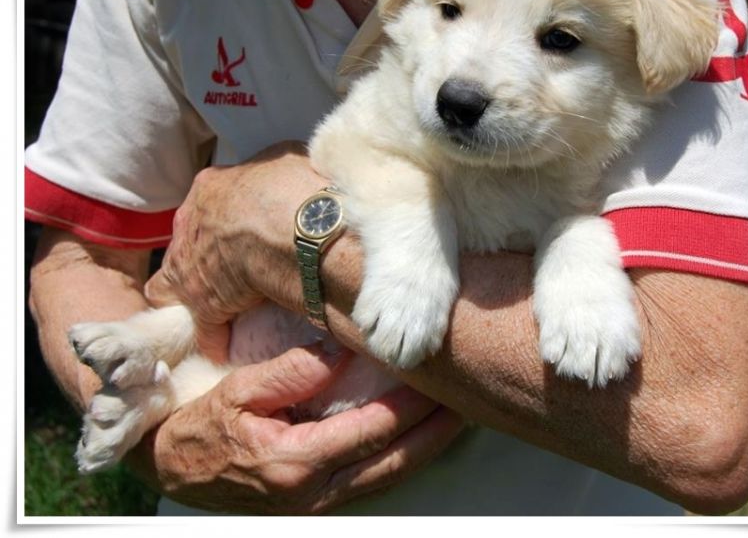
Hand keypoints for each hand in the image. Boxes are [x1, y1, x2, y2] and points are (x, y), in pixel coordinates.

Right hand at [128, 344, 463, 513]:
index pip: (371, 429)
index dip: (409, 405)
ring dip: (425, 450)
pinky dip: (400, 461)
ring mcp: (318, 503)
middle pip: (393, 461)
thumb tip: (337, 351)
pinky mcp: (316, 502)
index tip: (436, 380)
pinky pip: (370, 482)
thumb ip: (290, 373)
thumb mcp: (238, 392)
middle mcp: (316, 491)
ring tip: (456, 421)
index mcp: (297, 462)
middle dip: (434, 433)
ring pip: (388, 477)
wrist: (174, 469)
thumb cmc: (201, 429)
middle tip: (467, 402)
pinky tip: (417, 443)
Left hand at [145, 141, 328, 360]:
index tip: (244, 229)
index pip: (207, 204)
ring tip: (225, 305)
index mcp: (210, 188)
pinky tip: (231, 344)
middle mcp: (191, 226)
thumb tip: (282, 175)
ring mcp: (191, 268)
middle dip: (205, 254)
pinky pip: (204, 328)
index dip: (225, 219)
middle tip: (237, 264)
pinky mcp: (205, 307)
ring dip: (198, 293)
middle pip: (187, 243)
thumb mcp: (284, 160)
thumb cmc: (295, 190)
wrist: (293, 231)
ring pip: (175, 285)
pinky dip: (216, 336)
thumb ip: (272, 172)